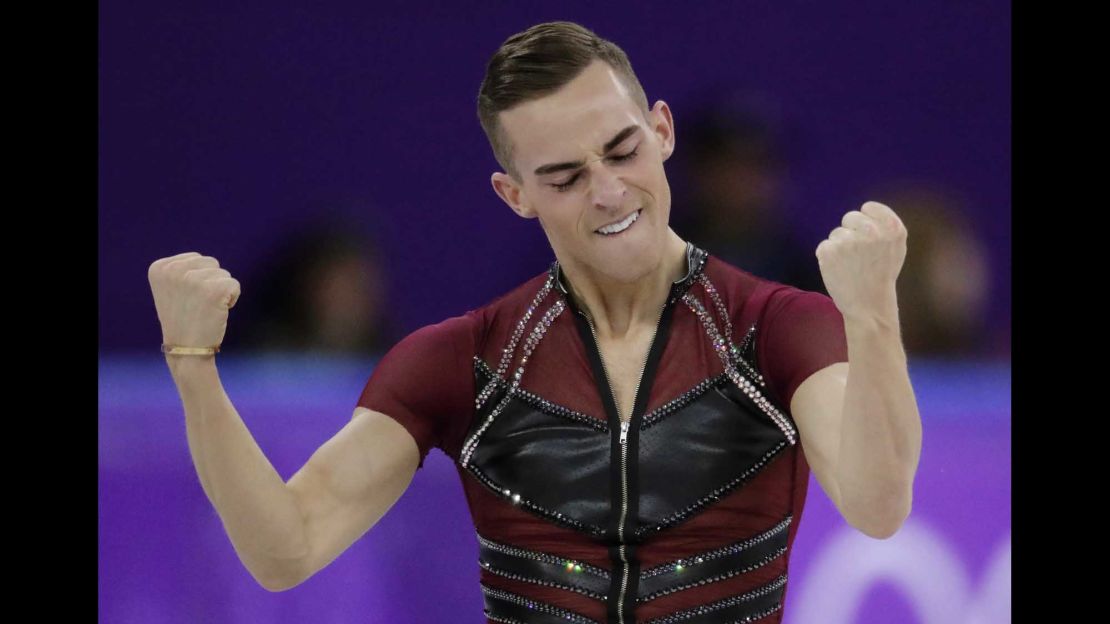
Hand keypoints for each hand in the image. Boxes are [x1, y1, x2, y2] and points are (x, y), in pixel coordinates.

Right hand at [148, 252, 240, 348]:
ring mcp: (194, 280)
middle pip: (211, 263)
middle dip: (210, 283)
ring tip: (205, 309)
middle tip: (197, 305)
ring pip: (223, 274)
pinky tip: (217, 312)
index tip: (184, 299)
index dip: (197, 280)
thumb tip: (203, 260)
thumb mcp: (171, 289)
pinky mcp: (215, 290)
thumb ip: (182, 270)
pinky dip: (232, 298)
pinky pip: (234, 285)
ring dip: (220, 291)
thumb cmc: (182, 319)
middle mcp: (174, 271)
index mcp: (159, 268)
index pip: (195, 259)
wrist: (186, 350)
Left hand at [815, 201, 906, 322]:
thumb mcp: (895, 248)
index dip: (867, 222)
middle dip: (851, 233)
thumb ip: (885, 226)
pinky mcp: (828, 251)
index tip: (870, 239)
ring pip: (836, 234)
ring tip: (852, 267)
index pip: (868, 208)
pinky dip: (828, 258)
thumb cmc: (881, 277)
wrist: (868, 307)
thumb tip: (867, 208)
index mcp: (892, 228)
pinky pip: (824, 246)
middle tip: (860, 257)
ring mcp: (848, 241)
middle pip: (849, 217)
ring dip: (840, 248)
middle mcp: (871, 231)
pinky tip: (840, 272)